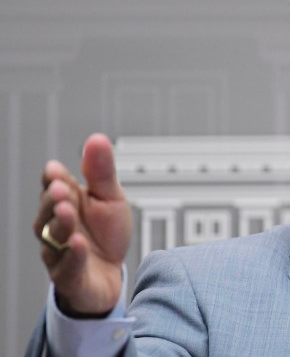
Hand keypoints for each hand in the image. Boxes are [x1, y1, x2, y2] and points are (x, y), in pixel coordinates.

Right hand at [34, 133, 131, 316]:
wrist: (112, 274)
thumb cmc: (106, 234)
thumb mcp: (111, 198)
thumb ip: (102, 172)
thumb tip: (97, 139)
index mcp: (67, 202)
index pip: (53, 186)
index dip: (54, 179)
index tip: (56, 170)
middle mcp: (57, 226)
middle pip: (48, 211)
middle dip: (54, 200)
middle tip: (61, 189)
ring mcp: (60, 252)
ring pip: (53, 238)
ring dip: (60, 224)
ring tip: (68, 212)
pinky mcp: (69, 277)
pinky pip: (67, 267)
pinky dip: (73, 255)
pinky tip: (79, 243)